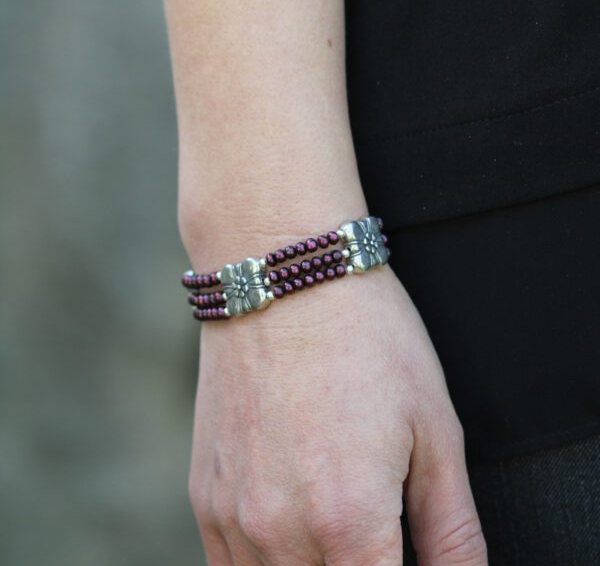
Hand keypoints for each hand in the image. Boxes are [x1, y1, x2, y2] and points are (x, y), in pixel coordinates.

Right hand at [188, 265, 486, 564]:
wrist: (284, 280)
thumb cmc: (364, 338)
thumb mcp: (434, 429)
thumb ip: (453, 530)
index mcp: (350, 522)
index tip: (401, 550)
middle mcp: (280, 533)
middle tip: (376, 534)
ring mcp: (232, 516)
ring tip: (334, 519)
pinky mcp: (204, 495)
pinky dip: (268, 565)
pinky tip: (292, 525)